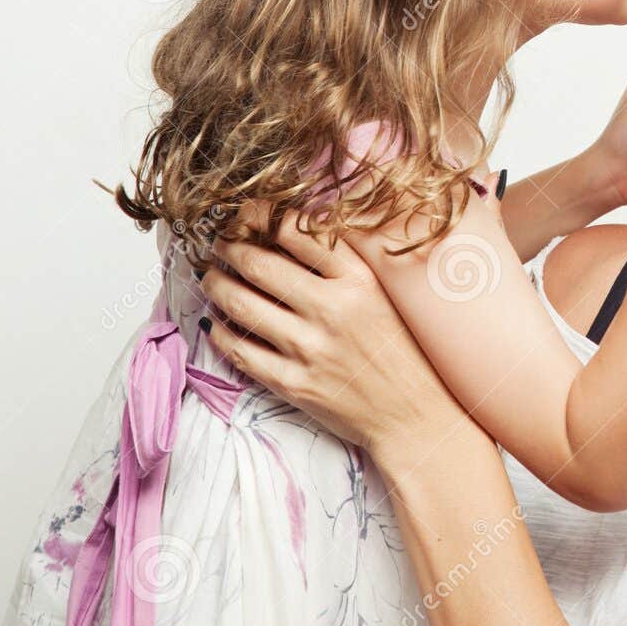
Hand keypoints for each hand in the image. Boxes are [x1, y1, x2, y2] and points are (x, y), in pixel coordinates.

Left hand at [199, 204, 473, 456]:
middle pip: (259, 264)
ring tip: (212, 277)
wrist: (415, 414)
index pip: (296, 231)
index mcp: (359, 279)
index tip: (246, 211)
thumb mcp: (386, 292)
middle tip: (220, 243)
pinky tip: (219, 321)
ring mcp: (310, 349)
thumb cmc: (403, 349)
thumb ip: (348, 259)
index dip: (261, 215)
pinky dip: (222, 332)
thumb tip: (299, 224)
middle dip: (229, 247)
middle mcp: (332, 309)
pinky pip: (241, 351)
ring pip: (241, 305)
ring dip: (216, 284)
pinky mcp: (294, 384)